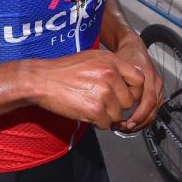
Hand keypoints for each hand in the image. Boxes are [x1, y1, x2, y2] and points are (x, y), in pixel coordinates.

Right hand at [28, 50, 143, 129]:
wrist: (42, 80)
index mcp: (112, 61)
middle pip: (130, 101)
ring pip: (118, 114)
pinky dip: (98, 123)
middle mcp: (110, 75)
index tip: (126, 96)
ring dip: (107, 115)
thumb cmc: (63, 70)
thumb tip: (129, 80)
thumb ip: (112, 67)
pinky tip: (86, 112)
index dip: (134, 91)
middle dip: (118, 106)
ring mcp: (104, 93)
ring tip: (91, 106)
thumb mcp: (92, 58)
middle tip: (103, 103)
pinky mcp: (95, 109)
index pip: (139, 80)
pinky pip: (107, 124)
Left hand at [112, 36, 163, 132]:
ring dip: (141, 123)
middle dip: (139, 123)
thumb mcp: (118, 65)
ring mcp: (158, 88)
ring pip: (154, 112)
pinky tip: (132, 122)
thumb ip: (116, 80)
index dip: (139, 115)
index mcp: (149, 76)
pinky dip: (144, 118)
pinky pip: (153, 109)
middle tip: (124, 128)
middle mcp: (156, 83)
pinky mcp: (157, 92)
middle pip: (153, 110)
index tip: (127, 123)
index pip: (148, 101)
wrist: (134, 48)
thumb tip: (109, 100)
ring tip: (126, 127)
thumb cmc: (125, 56)